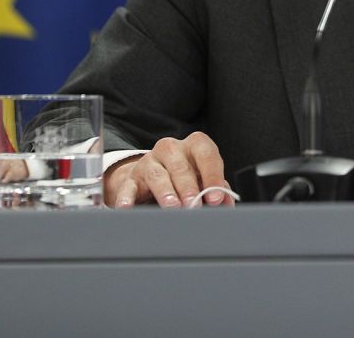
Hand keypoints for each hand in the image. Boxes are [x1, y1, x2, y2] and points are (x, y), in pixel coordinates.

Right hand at [105, 131, 231, 208]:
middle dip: (188, 187)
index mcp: (194, 145)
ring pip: (157, 175)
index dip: (212, 176)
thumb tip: (227, 202)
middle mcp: (171, 149)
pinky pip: (128, 187)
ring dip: (166, 192)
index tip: (216, 198)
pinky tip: (127, 207)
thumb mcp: (203, 179)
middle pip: (181, 166)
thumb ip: (217, 189)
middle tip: (194, 205)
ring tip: (172, 207)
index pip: (206, 154)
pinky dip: (126, 197)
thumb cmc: (186, 178)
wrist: (154, 178)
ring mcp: (149, 162)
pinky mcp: (132, 178)